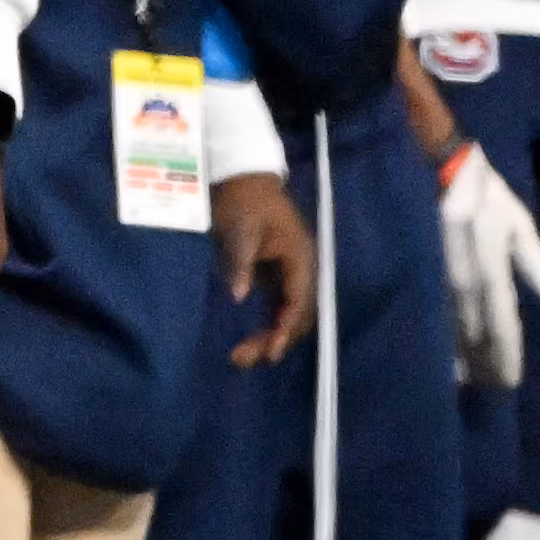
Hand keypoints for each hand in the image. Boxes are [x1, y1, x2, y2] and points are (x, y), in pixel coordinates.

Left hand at [211, 172, 316, 366]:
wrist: (244, 180)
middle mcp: (301, 271)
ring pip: (288, 317)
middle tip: (241, 359)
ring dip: (270, 339)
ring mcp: (290, 275)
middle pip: (296, 316)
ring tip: (240, 359)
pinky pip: (277, 310)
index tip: (270, 351)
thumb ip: (241, 262)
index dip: (286, 329)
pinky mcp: (276, 278)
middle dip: (274, 341)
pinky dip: (267, 328)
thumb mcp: (240, 228)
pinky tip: (250, 344)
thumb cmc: (244, 200)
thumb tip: (238, 296)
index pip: (298, 302)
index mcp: (300, 257)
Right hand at [436, 140, 539, 387]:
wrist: (433, 165)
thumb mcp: (515, 219)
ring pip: (449, 329)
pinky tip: (439, 352)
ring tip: (465, 382)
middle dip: (483, 363)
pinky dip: (439, 335)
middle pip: (473, 334)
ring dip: (459, 356)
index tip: (511, 381)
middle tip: (491, 390)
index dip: (507, 354)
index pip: (501, 323)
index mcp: (488, 271)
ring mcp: (436, 281)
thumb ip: (532, 258)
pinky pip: (432, 312)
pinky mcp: (420, 274)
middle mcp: (461, 284)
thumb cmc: (483, 193)